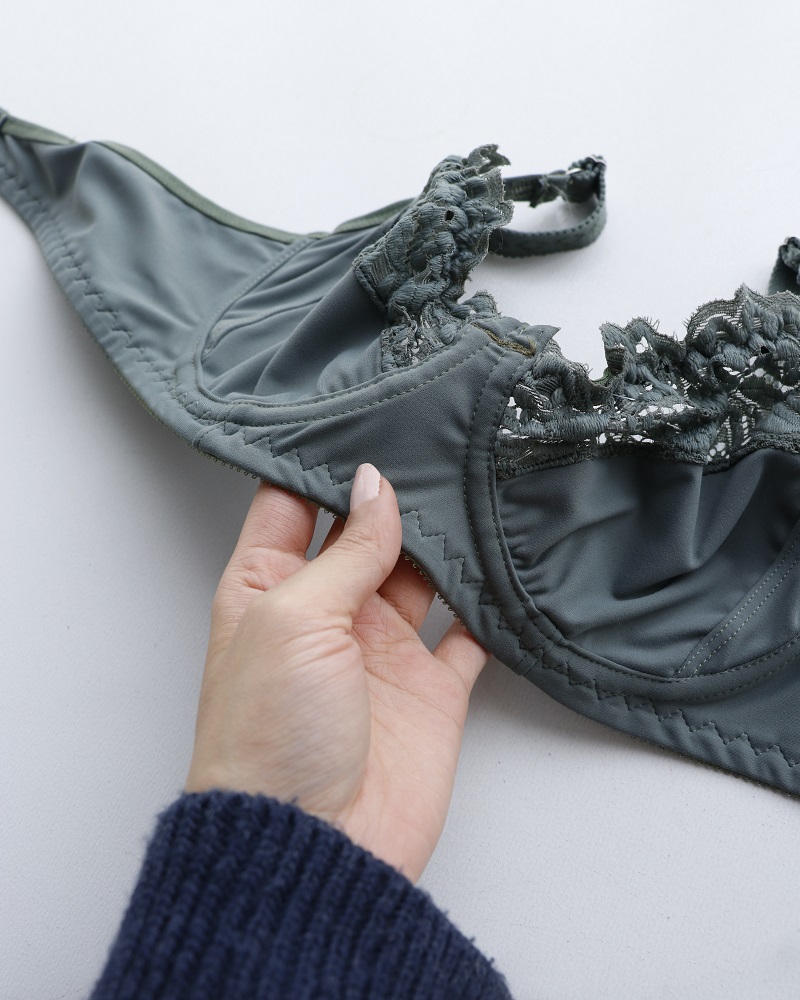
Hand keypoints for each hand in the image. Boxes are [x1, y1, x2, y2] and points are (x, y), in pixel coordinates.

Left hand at [185, 464, 488, 881]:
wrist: (315, 849)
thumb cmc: (269, 735)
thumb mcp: (294, 619)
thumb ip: (343, 552)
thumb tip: (374, 486)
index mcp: (268, 591)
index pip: (290, 507)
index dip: (319, 461)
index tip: (358, 411)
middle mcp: (326, 614)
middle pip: (365, 533)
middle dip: (396, 491)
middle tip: (433, 434)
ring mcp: (381, 650)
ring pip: (422, 573)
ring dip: (446, 538)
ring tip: (476, 480)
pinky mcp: (431, 688)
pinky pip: (468, 631)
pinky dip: (488, 600)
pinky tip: (506, 558)